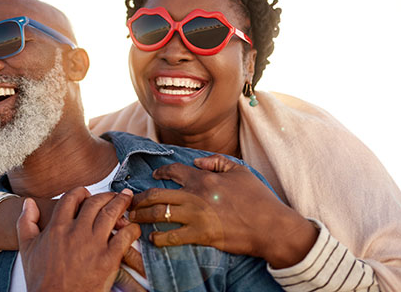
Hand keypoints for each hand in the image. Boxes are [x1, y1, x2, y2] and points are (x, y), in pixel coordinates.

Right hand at [17, 188, 140, 291]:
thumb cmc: (42, 281)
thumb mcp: (27, 249)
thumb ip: (26, 223)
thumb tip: (29, 204)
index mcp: (57, 227)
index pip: (72, 197)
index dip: (82, 192)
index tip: (87, 194)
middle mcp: (77, 232)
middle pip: (95, 202)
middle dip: (107, 195)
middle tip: (114, 195)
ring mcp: (94, 244)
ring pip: (111, 213)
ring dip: (122, 203)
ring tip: (127, 199)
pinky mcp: (108, 259)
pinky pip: (125, 237)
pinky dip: (131, 229)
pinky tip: (133, 228)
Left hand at [128, 155, 317, 267]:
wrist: (270, 226)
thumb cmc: (258, 198)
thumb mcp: (240, 171)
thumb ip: (217, 161)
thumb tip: (198, 162)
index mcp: (203, 178)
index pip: (173, 171)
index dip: (160, 173)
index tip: (153, 176)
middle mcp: (195, 195)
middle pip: (158, 194)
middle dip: (140, 198)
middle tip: (130, 202)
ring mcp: (196, 216)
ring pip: (160, 214)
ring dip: (142, 216)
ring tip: (132, 219)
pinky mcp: (201, 235)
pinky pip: (173, 236)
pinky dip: (159, 237)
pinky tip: (152, 238)